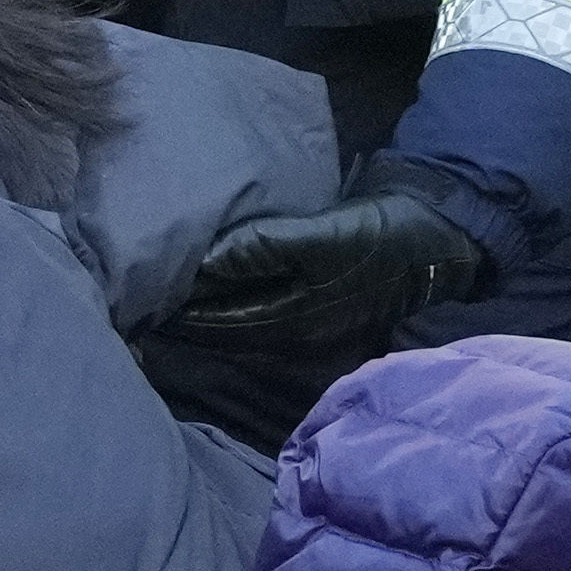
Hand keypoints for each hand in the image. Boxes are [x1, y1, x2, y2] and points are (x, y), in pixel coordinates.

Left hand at [167, 175, 491, 356]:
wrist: (431, 240)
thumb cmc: (373, 234)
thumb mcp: (318, 234)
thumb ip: (261, 247)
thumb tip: (205, 262)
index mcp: (292, 318)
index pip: (220, 322)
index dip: (181, 312)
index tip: (142, 301)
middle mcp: (295, 336)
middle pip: (226, 335)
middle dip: (186, 324)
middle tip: (140, 309)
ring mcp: (307, 332)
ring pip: (241, 334)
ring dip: (206, 323)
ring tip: (164, 308)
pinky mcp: (316, 318)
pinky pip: (260, 324)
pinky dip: (231, 316)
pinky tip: (212, 305)